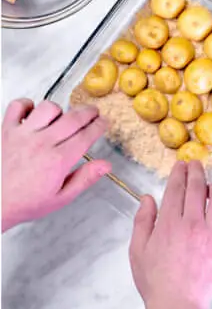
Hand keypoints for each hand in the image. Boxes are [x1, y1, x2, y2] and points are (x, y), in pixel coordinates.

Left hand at [2, 99, 110, 231]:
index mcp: (58, 161)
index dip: (99, 126)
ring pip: (48, 107)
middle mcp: (42, 143)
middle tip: (93, 113)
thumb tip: (105, 165)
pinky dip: (26, 105)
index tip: (104, 123)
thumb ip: (84, 179)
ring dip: (59, 110)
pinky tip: (33, 114)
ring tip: (61, 118)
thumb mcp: (60, 199)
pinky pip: (18, 106)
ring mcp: (23, 134)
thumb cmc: (25, 203)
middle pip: (73, 117)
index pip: (86, 135)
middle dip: (89, 113)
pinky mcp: (6, 130)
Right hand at [130, 160, 211, 308]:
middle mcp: (192, 225)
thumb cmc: (156, 282)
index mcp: (169, 224)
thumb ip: (142, 221)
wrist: (175, 307)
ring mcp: (211, 236)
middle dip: (196, 171)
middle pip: (197, 187)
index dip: (179, 172)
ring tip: (211, 188)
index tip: (181, 165)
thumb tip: (147, 198)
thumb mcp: (138, 251)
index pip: (176, 187)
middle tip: (195, 165)